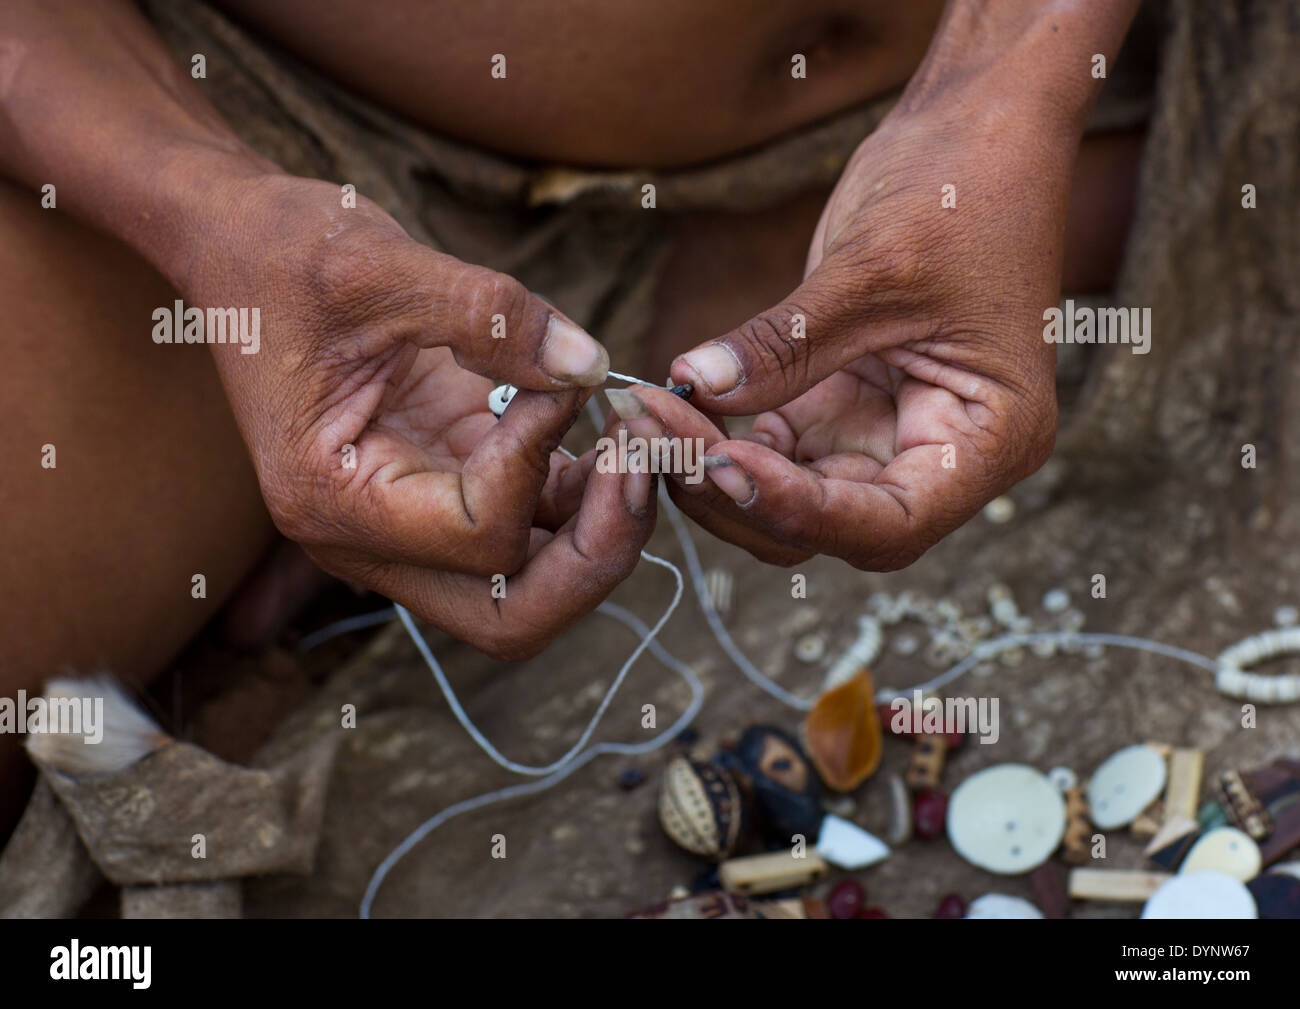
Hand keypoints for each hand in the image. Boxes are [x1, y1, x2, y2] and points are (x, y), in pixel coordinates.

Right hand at [186, 174, 651, 658]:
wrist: (241, 245)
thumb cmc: (281, 252)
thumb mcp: (379, 265)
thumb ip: (491, 315)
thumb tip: (592, 366)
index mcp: (333, 499)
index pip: (479, 536)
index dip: (540, 462)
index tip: (559, 380)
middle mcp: (369, 537)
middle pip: (512, 616)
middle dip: (596, 557)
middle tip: (644, 471)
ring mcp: (409, 520)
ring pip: (532, 583)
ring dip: (602, 528)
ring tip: (638, 442)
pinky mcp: (443, 485)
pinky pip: (532, 525)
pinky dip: (583, 494)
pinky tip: (608, 433)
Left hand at [654, 84, 1073, 568]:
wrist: (974, 132)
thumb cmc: (960, 190)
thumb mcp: (872, 268)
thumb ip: (785, 342)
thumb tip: (693, 386)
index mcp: (989, 440)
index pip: (892, 523)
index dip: (803, 511)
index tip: (723, 465)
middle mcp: (941, 459)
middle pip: (831, 525)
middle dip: (737, 493)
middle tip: (654, 436)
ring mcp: (885, 437)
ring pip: (790, 499)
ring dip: (715, 471)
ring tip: (645, 416)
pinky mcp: (839, 409)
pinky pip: (772, 451)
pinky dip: (720, 437)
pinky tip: (669, 401)